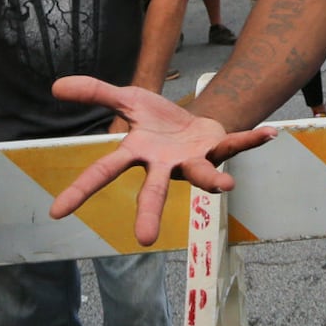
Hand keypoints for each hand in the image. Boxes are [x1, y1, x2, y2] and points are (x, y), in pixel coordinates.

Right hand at [49, 76, 278, 244]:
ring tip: (227, 185)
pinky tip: (270, 133)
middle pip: (153, 191)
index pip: (103, 171)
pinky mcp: (218, 149)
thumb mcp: (127, 99)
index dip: (80, 190)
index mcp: (138, 153)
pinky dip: (252, 139)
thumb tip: (55, 85)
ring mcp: (193, 160)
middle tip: (145, 239)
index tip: (55, 212)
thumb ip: (96, 92)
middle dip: (151, 212)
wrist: (194, 120)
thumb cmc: (158, 120)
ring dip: (214, 180)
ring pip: (202, 175)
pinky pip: (237, 144)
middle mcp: (165, 165)